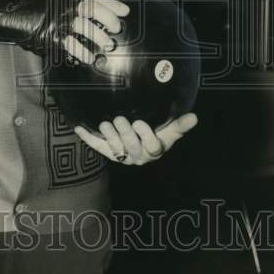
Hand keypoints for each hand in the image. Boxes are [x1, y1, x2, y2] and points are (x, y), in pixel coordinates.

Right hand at [0, 0, 127, 62]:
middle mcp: (65, 7)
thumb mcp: (58, 7)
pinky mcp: (51, 36)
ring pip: (84, 26)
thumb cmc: (38, 15)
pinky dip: (83, 52)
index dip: (112, 4)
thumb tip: (96, 22)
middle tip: (116, 31)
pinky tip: (90, 59)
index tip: (127, 11)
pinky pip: (71, 44)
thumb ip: (74, 11)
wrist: (13, 17)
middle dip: (108, 20)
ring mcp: (58, 21)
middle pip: (93, 9)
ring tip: (106, 47)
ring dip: (99, 37)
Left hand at [74, 112, 197, 165]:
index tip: (140, 121)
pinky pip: (97, 146)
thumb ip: (180, 125)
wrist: (141, 141)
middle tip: (119, 118)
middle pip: (130, 148)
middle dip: (124, 134)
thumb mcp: (169, 130)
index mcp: (153, 151)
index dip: (144, 135)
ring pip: (114, 149)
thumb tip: (195, 117)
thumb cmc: (158, 132)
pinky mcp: (107, 151)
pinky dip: (88, 137)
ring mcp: (121, 154)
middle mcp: (136, 156)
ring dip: (108, 137)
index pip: (151, 147)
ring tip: (104, 123)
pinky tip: (78, 127)